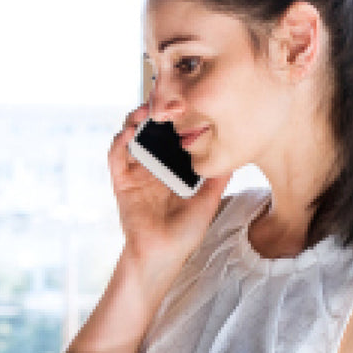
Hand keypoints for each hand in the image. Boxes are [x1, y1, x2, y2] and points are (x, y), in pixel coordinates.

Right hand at [109, 105, 229, 269]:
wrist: (162, 254)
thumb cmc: (185, 232)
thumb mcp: (209, 199)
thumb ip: (218, 176)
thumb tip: (237, 153)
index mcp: (172, 167)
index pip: (171, 134)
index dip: (174, 116)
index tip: (185, 101)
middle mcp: (153, 166)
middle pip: (149, 130)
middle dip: (153, 111)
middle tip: (163, 98)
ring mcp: (135, 173)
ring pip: (129, 137)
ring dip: (133, 121)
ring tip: (144, 110)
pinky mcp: (121, 182)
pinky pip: (115, 157)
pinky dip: (118, 143)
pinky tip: (128, 133)